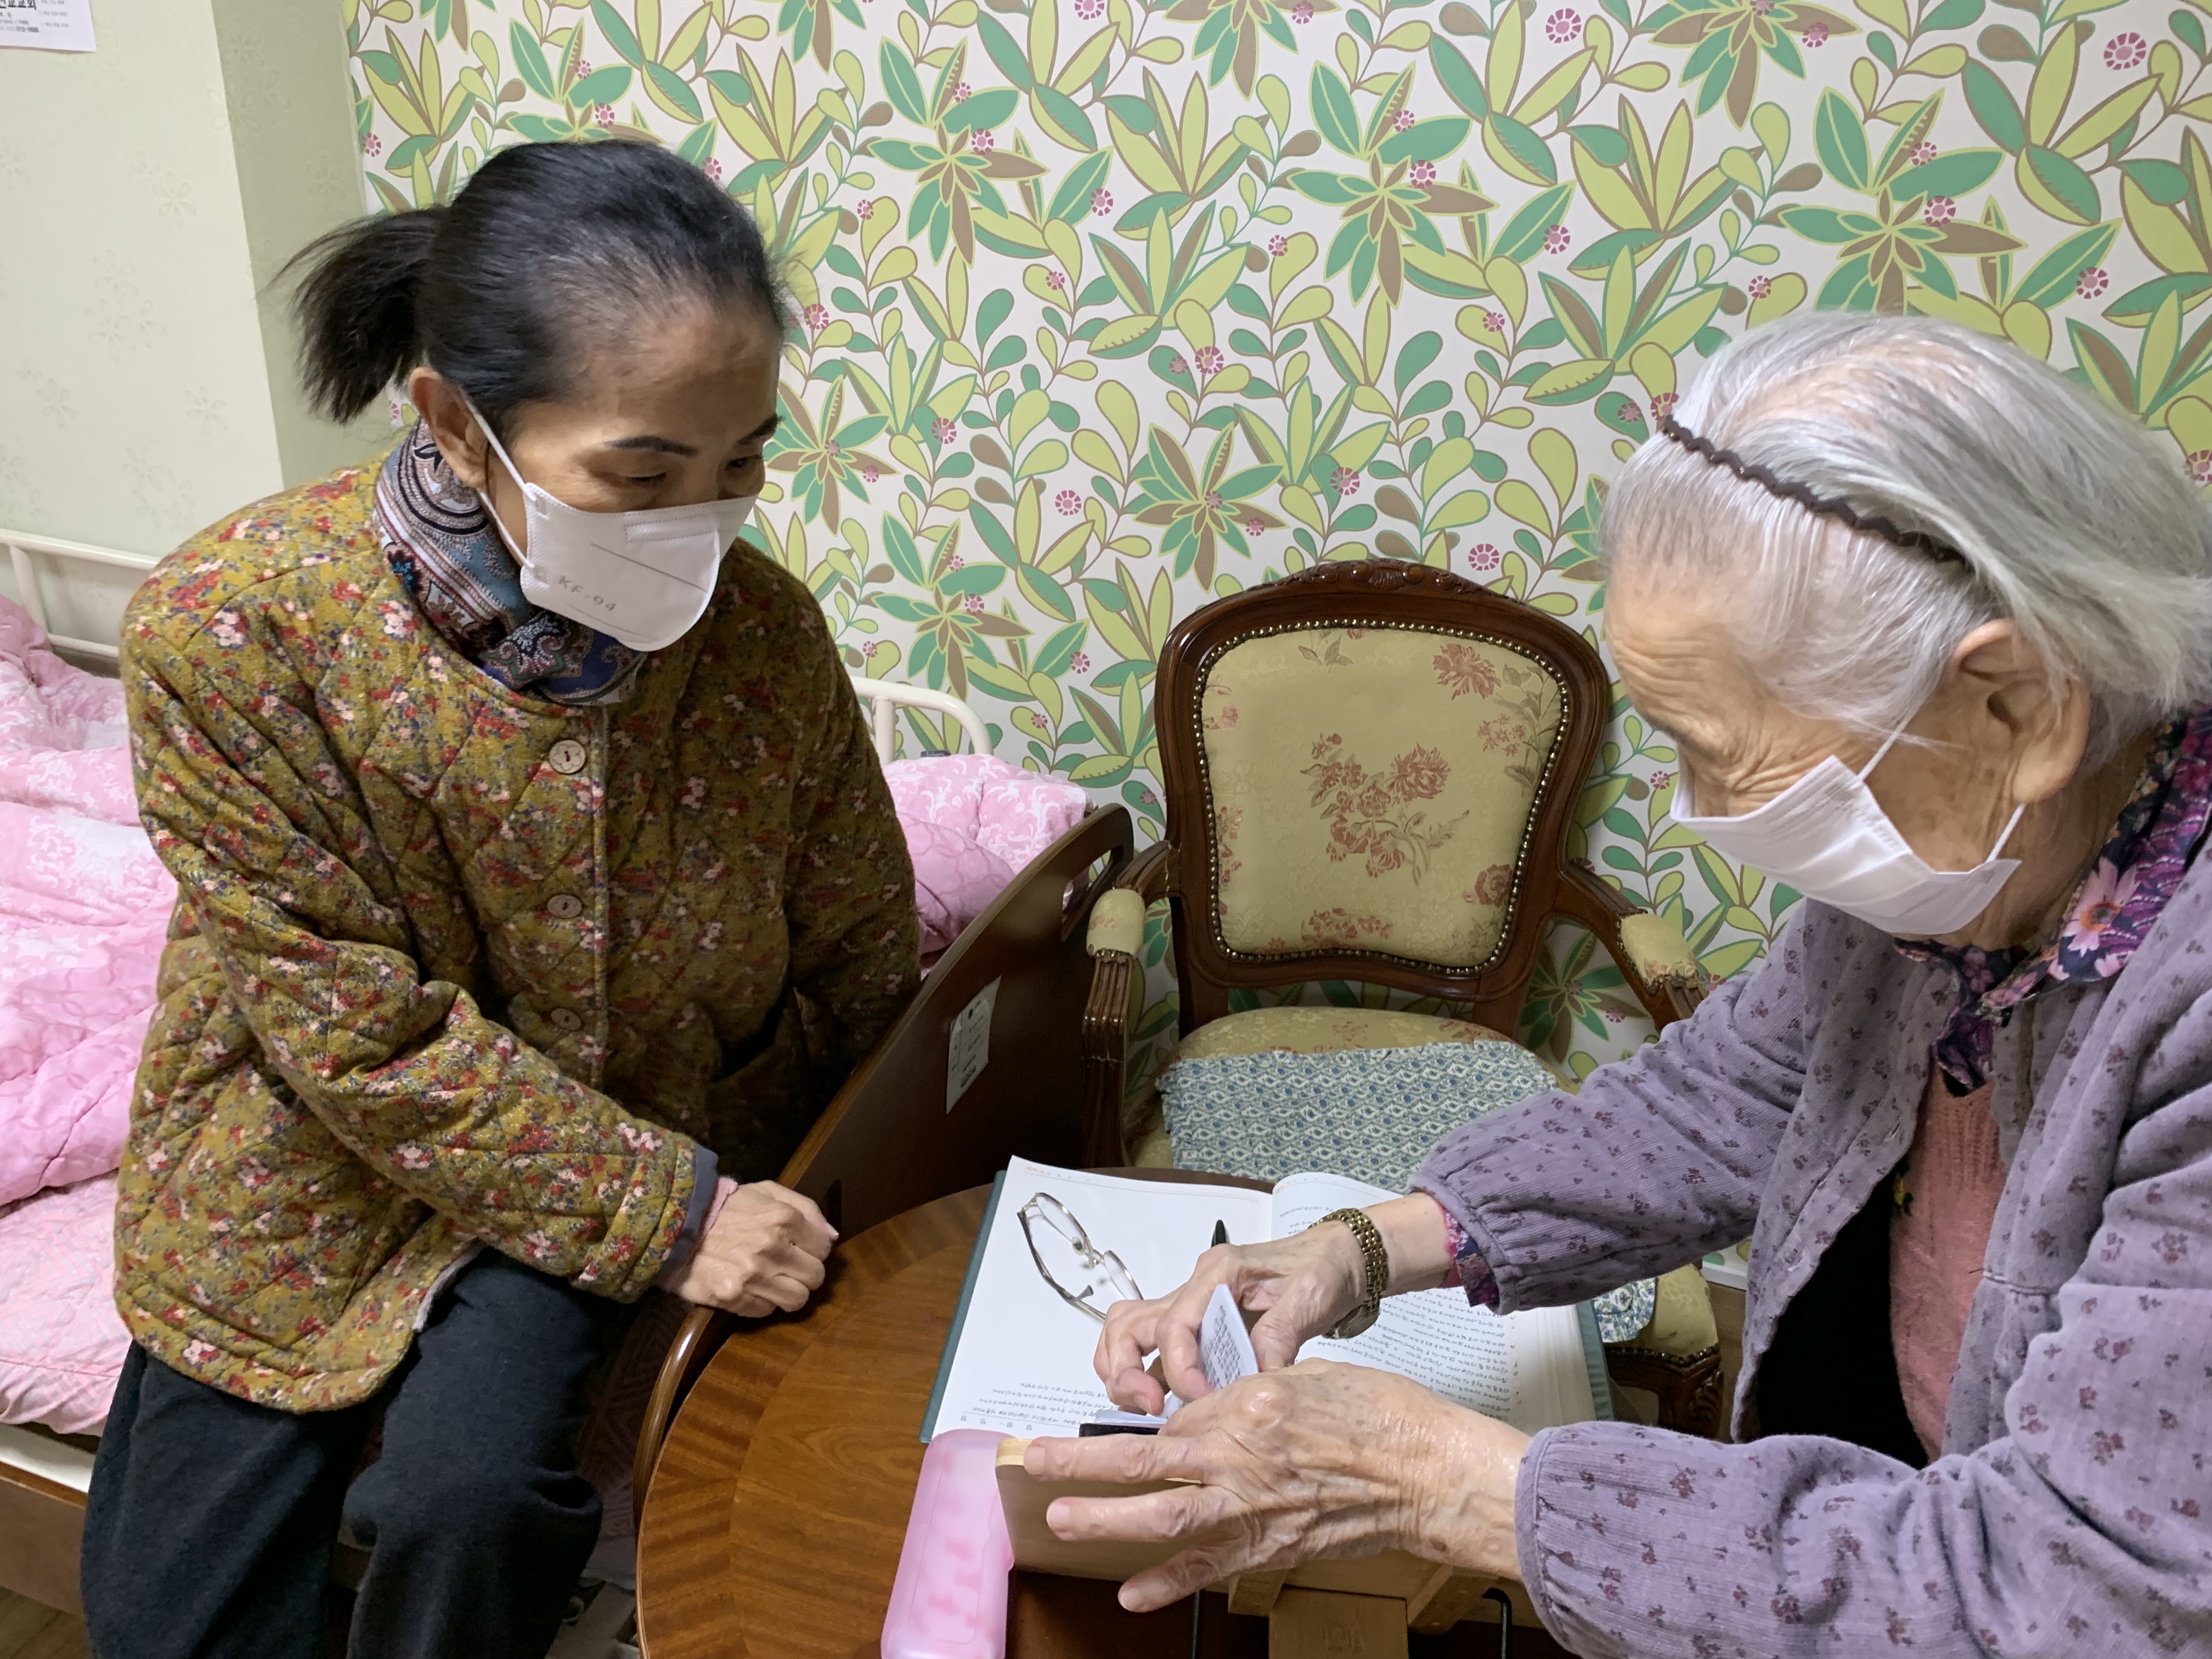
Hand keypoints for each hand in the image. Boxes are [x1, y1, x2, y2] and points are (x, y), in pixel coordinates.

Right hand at [663, 1180, 835, 1316]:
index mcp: (784, 1219)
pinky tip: (750, 1287)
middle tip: (789, 1268)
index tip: (800, 1250)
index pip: (823, 1249)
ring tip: (773, 1282)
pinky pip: (766, 1311)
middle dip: (805, 1273)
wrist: (676, 1225)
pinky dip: (762, 1302)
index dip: (813, 1251)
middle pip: (815, 1277)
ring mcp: (753, 1276)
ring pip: (797, 1300)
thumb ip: (806, 1208)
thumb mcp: (767, 1192)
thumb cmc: (727, 1207)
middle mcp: (772, 1248)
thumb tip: (832, 1237)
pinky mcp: (734, 1297)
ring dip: (788, 1292)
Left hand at [1026, 1360, 1527, 1610]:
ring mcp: (1254, 1508)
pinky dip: (1168, 1584)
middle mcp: (1241, 1457)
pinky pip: (1209, 1569)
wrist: (1429, 1474)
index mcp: (1249, 1404)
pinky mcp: (1272, 1548)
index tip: (1123, 1428)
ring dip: (1106, 1520)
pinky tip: (1132, 1592)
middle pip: (1144, 1462)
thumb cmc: (1382, 1419)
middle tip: (1038, 1463)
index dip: (1148, 1424)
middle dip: (1084, 1464)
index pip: (1177, 1417)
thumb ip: (1251, 1394)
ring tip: (1062, 1519)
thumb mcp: (1307, 1376)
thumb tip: (1214, 1412)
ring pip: (1163, 1518)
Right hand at [1093, 1195, 1456, 1412]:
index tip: (1200, 1401)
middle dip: (1126, 1371)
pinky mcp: (1198, 1323)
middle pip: (1128, 1323)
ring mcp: (1192, 1304)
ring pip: (1128, 1332)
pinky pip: (1152, 1346)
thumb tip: (1255, 1380)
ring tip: (1150, 1411)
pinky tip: (1166, 1405)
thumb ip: (1280, 1335)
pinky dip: (1146, 1374)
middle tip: (1151, 1410)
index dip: (1180, 1369)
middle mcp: (1195, 1286)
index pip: (1175, 1323)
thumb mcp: (1312, 1297)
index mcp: (1219, 1273)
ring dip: (1125, 1373)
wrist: (1340, 1256)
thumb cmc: (1325, 1268)